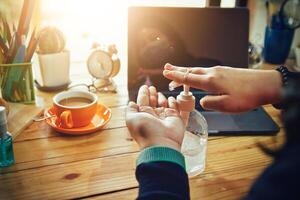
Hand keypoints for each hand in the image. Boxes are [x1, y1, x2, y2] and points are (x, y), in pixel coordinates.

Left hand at [126, 85, 184, 150]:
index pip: (143, 102)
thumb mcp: (131, 119)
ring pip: (163, 103)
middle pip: (153, 101)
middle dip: (152, 94)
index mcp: (143, 116)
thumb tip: (130, 103)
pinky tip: (170, 98)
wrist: (162, 142)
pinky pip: (175, 107)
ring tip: (159, 94)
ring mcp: (164, 117)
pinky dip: (173, 101)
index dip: (143, 94)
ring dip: (161, 97)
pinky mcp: (175, 117)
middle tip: (152, 87)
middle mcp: (154, 116)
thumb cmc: (145, 131)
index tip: (144, 87)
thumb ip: (130, 110)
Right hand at [163, 64, 281, 112]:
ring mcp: (220, 71)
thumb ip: (210, 103)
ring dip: (186, 71)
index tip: (165, 73)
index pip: (188, 78)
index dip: (175, 77)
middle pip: (191, 71)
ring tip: (178, 70)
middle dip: (177, 70)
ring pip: (198, 70)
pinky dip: (196, 72)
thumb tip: (202, 101)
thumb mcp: (227, 105)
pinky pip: (206, 71)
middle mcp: (213, 73)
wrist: (266, 85)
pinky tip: (197, 75)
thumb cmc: (248, 96)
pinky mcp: (226, 71)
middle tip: (166, 68)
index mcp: (211, 81)